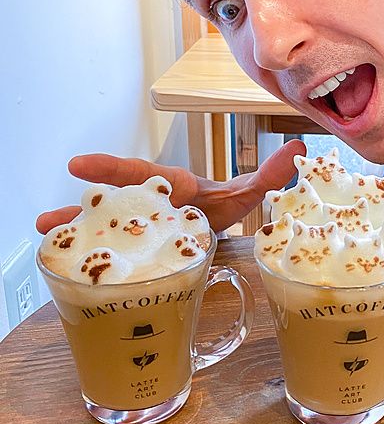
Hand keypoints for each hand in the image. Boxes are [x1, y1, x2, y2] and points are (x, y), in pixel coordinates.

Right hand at [36, 139, 305, 235]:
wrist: (220, 228)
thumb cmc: (225, 205)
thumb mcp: (246, 192)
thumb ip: (268, 175)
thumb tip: (297, 150)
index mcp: (169, 187)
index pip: (138, 174)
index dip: (109, 169)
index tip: (78, 165)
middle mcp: (147, 205)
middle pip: (111, 204)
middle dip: (79, 210)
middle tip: (46, 221)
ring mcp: (139, 229)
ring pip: (103, 230)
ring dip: (75, 238)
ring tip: (46, 247)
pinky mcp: (138, 252)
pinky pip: (112, 254)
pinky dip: (90, 261)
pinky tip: (67, 272)